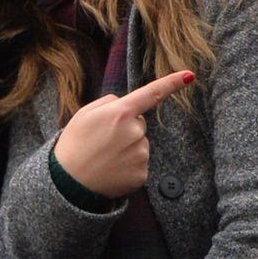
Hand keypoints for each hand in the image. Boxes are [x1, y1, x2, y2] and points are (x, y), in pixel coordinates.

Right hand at [52, 71, 194, 200]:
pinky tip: (112, 170)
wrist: (68, 184)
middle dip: (125, 129)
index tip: (189, 75)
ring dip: (127, 148)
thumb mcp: (84, 114)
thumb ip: (109, 103)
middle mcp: (135, 132)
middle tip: (102, 141)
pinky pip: (140, 163)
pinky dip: (128, 166)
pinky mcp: (142, 174)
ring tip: (104, 157)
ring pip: (140, 144)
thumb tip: (126, 103)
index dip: (172, 83)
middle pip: (140, 123)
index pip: (151, 94)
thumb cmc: (74, 145)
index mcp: (120, 113)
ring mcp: (140, 154)